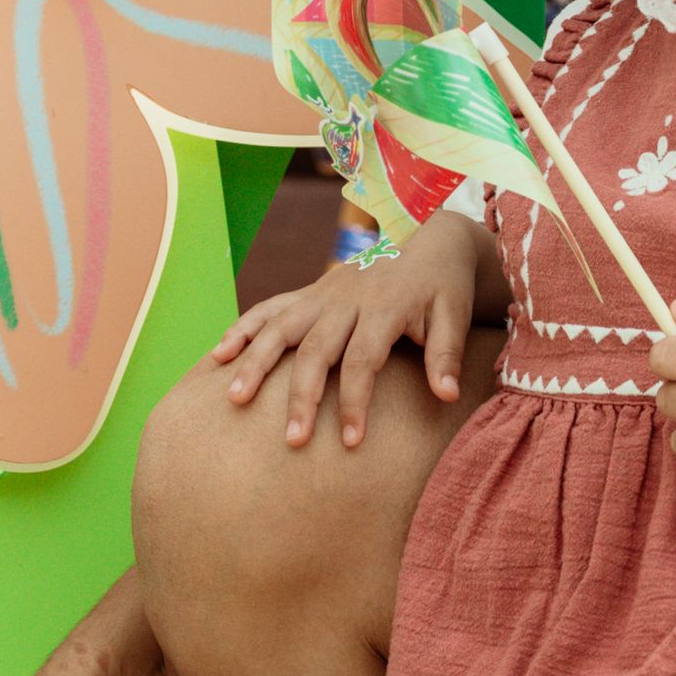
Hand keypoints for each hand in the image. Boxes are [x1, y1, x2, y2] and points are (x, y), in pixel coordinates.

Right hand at [213, 212, 483, 448]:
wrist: (427, 233)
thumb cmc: (443, 284)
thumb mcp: (455, 315)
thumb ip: (447, 355)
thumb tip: (448, 396)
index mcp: (385, 306)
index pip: (363, 361)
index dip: (354, 402)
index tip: (350, 441)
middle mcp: (347, 299)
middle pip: (315, 350)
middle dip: (302, 397)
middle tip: (292, 441)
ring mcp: (323, 293)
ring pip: (281, 328)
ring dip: (256, 362)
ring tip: (235, 398)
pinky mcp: (311, 291)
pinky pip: (271, 307)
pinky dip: (244, 328)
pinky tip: (220, 354)